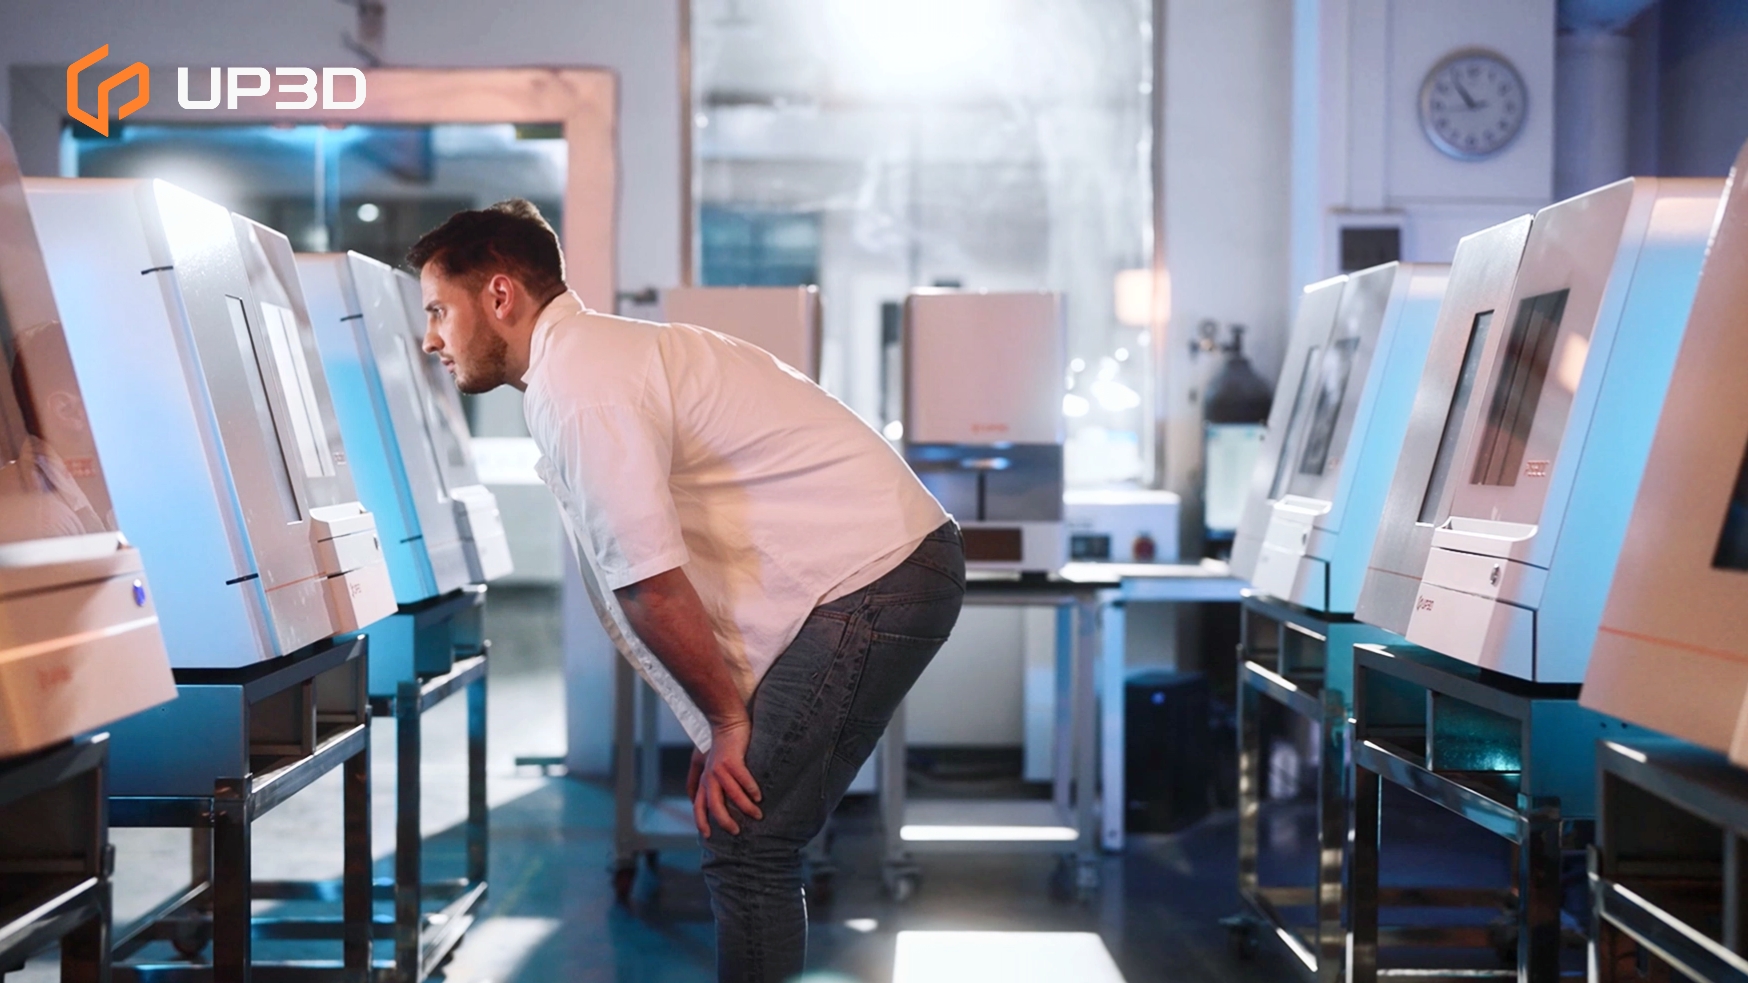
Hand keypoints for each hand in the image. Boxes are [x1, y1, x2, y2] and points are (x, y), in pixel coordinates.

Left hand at [691, 717, 762, 837]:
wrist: (726, 721)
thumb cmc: (721, 744)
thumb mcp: (709, 764)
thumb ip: (705, 780)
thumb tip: (702, 798)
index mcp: (705, 780)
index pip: (699, 805)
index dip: (700, 821)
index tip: (707, 836)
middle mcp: (710, 776)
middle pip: (714, 806)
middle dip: (724, 821)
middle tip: (736, 831)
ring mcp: (720, 769)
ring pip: (732, 795)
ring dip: (745, 807)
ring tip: (757, 815)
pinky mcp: (732, 760)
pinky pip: (743, 779)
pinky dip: (751, 789)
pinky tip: (759, 796)